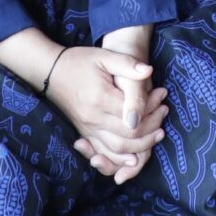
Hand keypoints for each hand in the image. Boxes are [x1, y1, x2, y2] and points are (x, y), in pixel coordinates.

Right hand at [44, 40, 168, 184]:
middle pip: (129, 135)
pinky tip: (134, 159)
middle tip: (164, 113)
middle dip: (151, 128)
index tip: (162, 95)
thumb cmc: (80, 61)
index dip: (152, 108)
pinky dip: (119, 160)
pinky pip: (103, 153)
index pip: (134, 114)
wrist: (51, 71)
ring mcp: (87, 129)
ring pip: (118, 149)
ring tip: (158, 133)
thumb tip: (149, 71)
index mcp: (100, 99)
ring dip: (141, 147)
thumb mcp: (104, 56)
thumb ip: (127, 64)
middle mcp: (93, 118)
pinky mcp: (83, 133)